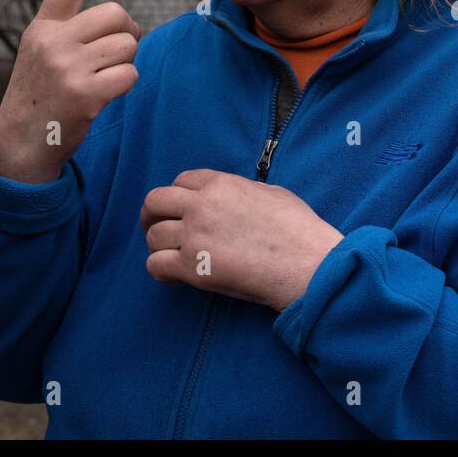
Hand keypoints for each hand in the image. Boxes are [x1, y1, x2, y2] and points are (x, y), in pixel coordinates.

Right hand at [0, 0, 141, 182]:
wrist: (21, 143)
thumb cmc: (42, 97)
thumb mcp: (43, 56)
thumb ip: (70, 34)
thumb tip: (122, 22)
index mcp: (42, 28)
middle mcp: (52, 41)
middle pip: (117, 15)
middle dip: (127, 33)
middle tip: (116, 52)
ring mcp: (67, 66)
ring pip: (127, 45)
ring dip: (126, 63)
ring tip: (103, 78)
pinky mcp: (84, 92)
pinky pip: (130, 74)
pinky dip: (126, 85)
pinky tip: (104, 96)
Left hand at [140, 170, 344, 310]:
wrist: (305, 262)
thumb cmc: (298, 229)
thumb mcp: (272, 193)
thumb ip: (243, 191)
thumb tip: (236, 199)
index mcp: (222, 184)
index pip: (182, 180)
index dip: (178, 195)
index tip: (180, 208)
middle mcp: (202, 205)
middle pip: (155, 201)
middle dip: (152, 214)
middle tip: (157, 227)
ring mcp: (195, 236)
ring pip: (153, 236)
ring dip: (159, 246)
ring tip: (171, 256)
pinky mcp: (193, 268)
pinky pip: (155, 265)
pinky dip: (160, 271)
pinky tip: (174, 275)